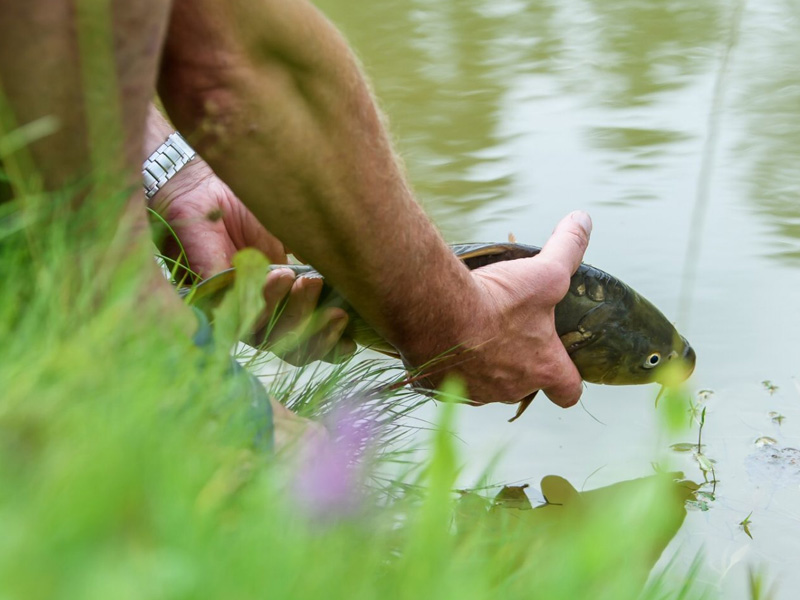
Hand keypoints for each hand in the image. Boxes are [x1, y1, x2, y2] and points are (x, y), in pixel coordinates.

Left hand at [153, 160, 355, 363]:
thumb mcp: (295, 232)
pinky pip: (234, 312)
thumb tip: (361, 279)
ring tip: (300, 278)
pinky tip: (278, 273)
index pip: (311, 342)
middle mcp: (259, 316)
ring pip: (264, 337)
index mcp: (284, 306)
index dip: (332, 347)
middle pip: (293, 351)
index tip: (352, 340)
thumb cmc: (250, 207)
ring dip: (290, 313)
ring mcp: (231, 312)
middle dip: (317, 332)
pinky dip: (261, 297)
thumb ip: (321, 258)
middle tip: (332, 304)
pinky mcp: (205, 298)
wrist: (203, 183)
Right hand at [411, 212, 591, 408]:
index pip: (568, 392)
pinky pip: (446, 378)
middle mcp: (511, 388)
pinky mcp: (438, 386)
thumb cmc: (497, 301)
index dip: (568, 379)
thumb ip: (568, 248)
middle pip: (523, 383)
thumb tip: (584, 219)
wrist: (435, 313)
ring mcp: (474, 391)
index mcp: (542, 368)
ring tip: (472, 329)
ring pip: (485, 382)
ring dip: (482, 361)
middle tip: (509, 330)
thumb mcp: (545, 272)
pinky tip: (441, 336)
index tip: (562, 365)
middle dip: (519, 361)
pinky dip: (447, 361)